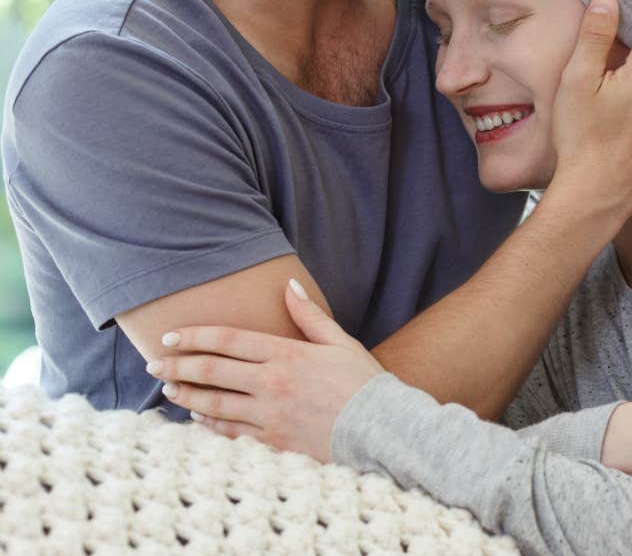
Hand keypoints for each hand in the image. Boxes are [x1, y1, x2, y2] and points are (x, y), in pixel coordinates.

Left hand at [147, 279, 384, 462]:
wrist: (381, 430)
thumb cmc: (362, 382)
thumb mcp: (339, 341)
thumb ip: (310, 315)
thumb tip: (289, 285)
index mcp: (286, 355)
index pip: (228, 341)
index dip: (194, 337)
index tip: (170, 336)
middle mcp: (271, 385)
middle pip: (212, 372)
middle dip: (178, 366)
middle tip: (153, 364)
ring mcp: (270, 417)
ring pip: (215, 406)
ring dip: (187, 397)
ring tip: (168, 390)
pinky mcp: (274, 444)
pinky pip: (232, 435)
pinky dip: (210, 426)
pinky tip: (198, 420)